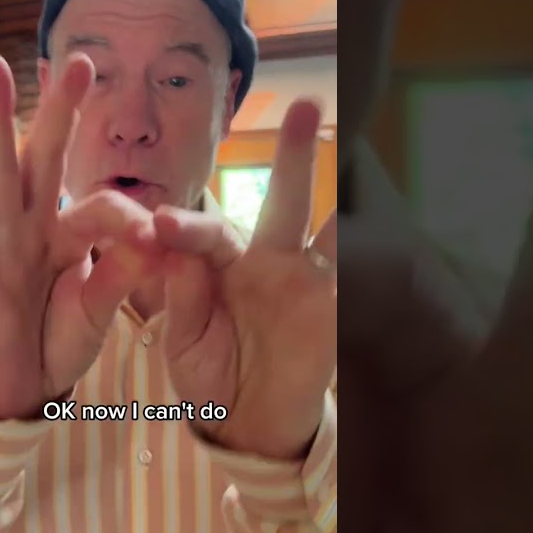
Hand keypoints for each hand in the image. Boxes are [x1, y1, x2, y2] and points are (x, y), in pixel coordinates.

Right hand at [0, 52, 161, 420]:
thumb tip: (152, 243)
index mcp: (70, 235)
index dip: (127, 215)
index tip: (153, 234)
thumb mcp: (96, 313)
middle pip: (47, 158)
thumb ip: (119, 280)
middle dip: (60, 111)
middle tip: (77, 58)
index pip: (101, 207)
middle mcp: (33, 227)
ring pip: (1, 175)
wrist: (23, 389)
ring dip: (1, 123)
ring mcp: (1, 245)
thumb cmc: (57, 340)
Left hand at [154, 100, 335, 460]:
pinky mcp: (333, 312)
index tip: (160, 223)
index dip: (184, 227)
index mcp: (218, 263)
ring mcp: (305, 281)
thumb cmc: (208, 375)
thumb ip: (182, 299)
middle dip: (294, 156)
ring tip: (362, 146)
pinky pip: (351, 279)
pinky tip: (372, 221)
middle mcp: (266, 259)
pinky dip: (363, 252)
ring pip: (326, 226)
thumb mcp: (183, 343)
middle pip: (282, 199)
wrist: (245, 426)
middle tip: (307, 105)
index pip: (204, 234)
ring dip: (344, 188)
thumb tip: (171, 250)